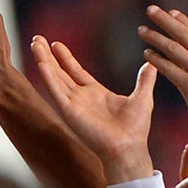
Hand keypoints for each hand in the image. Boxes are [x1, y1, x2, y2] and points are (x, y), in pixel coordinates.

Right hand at [28, 37, 157, 183]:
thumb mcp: (142, 97)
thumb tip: (152, 64)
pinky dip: (48, 77)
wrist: (128, 147)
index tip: (56, 44)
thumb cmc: (135, 129)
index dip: (65, 58)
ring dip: (44, 60)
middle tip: (37, 39)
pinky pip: (56, 91)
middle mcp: (80, 98)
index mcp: (95, 94)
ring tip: (35, 43)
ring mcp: (73, 104)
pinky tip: (42, 62)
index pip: (75, 72)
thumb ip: (144, 80)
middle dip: (48, 56)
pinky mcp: (69, 111)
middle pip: (59, 72)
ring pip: (54, 77)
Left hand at [138, 6, 187, 141]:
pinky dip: (156, 59)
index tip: (172, 12)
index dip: (184, 21)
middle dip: (165, 20)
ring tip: (142, 31)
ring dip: (155, 37)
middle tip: (151, 10)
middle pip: (184, 34)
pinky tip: (146, 54)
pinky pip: (168, 68)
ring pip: (173, 48)